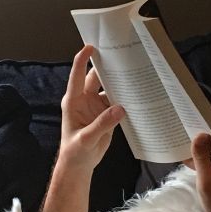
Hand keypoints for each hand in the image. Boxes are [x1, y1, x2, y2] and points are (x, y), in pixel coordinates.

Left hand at [56, 45, 124, 172]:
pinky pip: (117, 102)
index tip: (90, 47)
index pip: (77, 75)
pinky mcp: (106, 115)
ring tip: (135, 73)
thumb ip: (102, 124)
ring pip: (109, 89)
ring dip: (119, 83)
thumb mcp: (86, 139)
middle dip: (107, 67)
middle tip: (122, 56)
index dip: (83, 60)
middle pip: (96, 78)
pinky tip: (137, 94)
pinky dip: (125, 99)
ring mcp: (96, 107)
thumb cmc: (75, 151)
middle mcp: (84, 100)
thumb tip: (120, 108)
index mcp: (74, 101)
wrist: (79, 164)